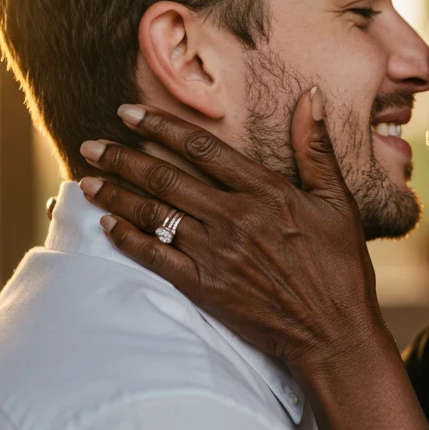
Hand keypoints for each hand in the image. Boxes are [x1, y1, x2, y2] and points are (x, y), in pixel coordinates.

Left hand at [76, 89, 390, 373]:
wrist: (333, 334)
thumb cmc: (341, 269)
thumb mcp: (338, 202)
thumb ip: (316, 147)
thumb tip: (310, 95)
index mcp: (266, 192)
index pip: (203, 148)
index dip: (161, 126)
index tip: (129, 112)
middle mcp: (235, 218)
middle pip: (167, 178)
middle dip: (123, 158)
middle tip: (90, 144)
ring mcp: (217, 254)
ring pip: (155, 215)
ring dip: (116, 195)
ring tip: (86, 180)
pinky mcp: (205, 288)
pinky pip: (156, 258)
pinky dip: (128, 239)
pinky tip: (108, 226)